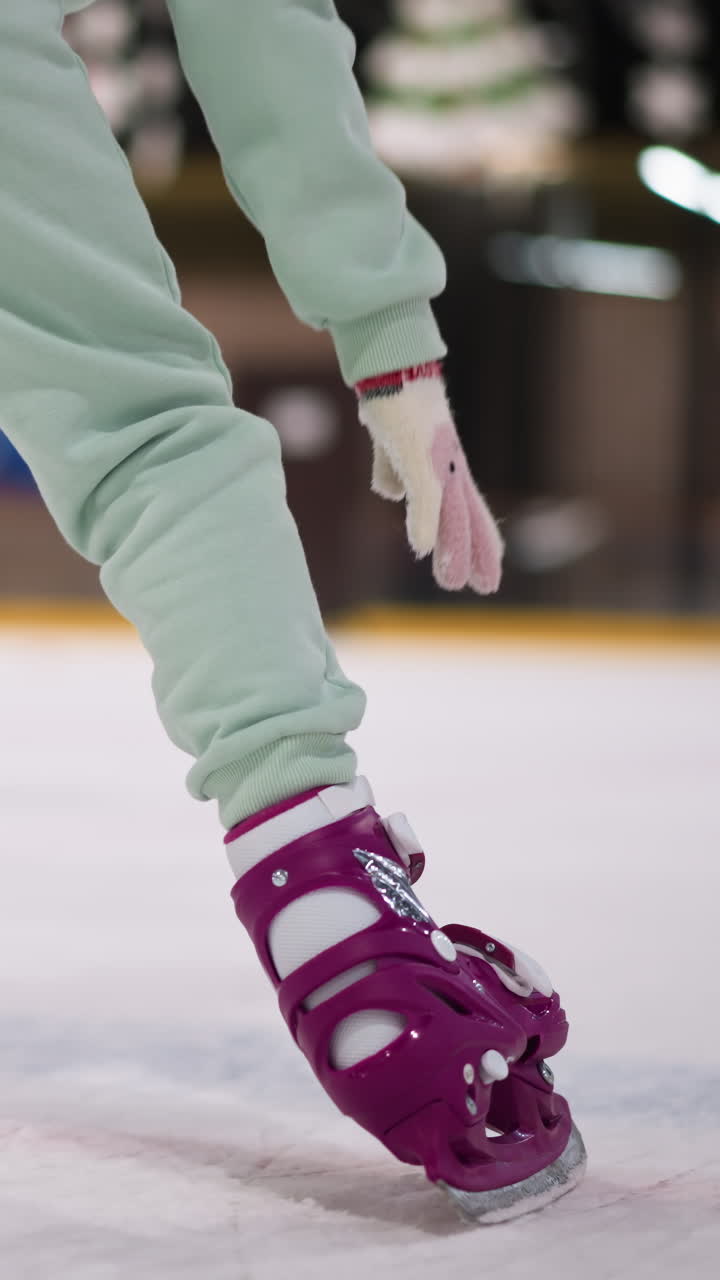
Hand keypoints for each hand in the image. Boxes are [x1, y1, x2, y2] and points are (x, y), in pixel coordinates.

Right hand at [355, 363, 503, 592]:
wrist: (390, 365)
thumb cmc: (392, 398)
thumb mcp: (389, 445)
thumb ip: (391, 470)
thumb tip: (390, 494)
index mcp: (446, 465)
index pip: (469, 509)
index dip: (478, 537)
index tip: (487, 567)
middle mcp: (450, 465)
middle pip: (471, 515)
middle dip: (478, 553)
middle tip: (487, 588)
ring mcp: (439, 461)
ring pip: (453, 513)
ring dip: (454, 551)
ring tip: (453, 583)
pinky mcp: (420, 455)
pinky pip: (426, 496)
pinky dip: (426, 523)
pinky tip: (423, 550)